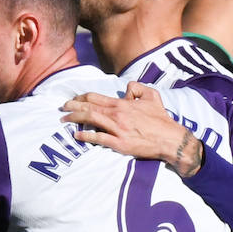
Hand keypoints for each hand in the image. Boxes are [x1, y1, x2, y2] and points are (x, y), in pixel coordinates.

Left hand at [61, 81, 202, 175]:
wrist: (170, 139)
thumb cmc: (161, 119)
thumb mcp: (152, 96)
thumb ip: (138, 88)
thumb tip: (127, 88)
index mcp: (123, 103)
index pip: (95, 97)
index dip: (80, 97)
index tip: (72, 100)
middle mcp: (117, 114)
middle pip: (89, 108)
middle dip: (72, 107)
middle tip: (62, 108)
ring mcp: (118, 129)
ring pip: (91, 120)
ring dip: (75, 119)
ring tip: (64, 120)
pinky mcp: (120, 143)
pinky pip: (99, 138)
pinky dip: (86, 136)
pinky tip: (77, 135)